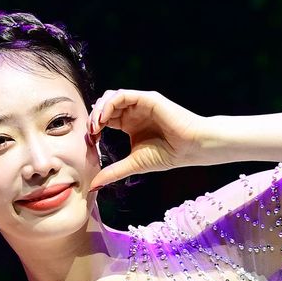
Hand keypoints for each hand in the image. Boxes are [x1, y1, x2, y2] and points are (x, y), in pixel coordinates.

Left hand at [88, 89, 204, 188]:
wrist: (190, 148)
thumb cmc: (168, 155)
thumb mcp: (134, 164)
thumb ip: (114, 172)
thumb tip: (94, 185)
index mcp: (129, 124)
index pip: (104, 119)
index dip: (93, 128)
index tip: (91, 142)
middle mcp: (133, 111)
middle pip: (104, 107)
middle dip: (93, 118)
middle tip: (91, 134)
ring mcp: (140, 104)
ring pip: (110, 98)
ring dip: (99, 110)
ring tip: (96, 126)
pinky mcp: (147, 99)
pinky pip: (122, 95)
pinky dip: (109, 104)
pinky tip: (105, 119)